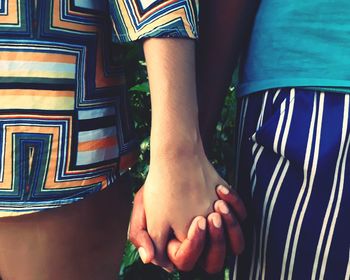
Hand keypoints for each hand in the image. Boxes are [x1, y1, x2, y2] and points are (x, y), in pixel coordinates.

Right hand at [129, 185, 246, 272]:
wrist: (174, 160)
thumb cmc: (158, 186)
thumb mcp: (141, 209)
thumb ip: (140, 235)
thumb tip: (150, 260)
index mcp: (177, 245)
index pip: (187, 261)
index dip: (193, 246)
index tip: (196, 221)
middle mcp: (199, 241)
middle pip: (214, 260)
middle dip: (216, 240)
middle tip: (210, 217)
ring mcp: (216, 228)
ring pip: (235, 243)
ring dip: (230, 227)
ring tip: (218, 204)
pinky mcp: (229, 211)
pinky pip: (241, 216)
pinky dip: (235, 204)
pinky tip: (221, 190)